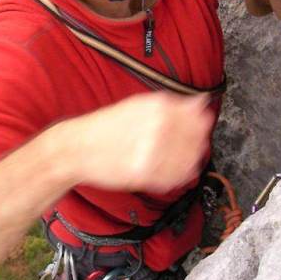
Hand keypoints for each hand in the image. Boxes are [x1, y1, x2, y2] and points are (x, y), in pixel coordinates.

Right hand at [66, 92, 213, 193]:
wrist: (77, 148)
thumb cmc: (106, 126)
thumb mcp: (139, 104)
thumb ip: (174, 104)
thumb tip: (202, 101)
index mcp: (157, 107)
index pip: (197, 115)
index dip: (201, 121)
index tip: (199, 124)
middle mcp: (158, 127)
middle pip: (197, 137)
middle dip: (196, 141)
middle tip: (186, 143)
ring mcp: (153, 152)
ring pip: (190, 159)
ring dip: (189, 158)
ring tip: (175, 156)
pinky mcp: (146, 175)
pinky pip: (176, 177)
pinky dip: (179, 175)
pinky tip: (170, 170)